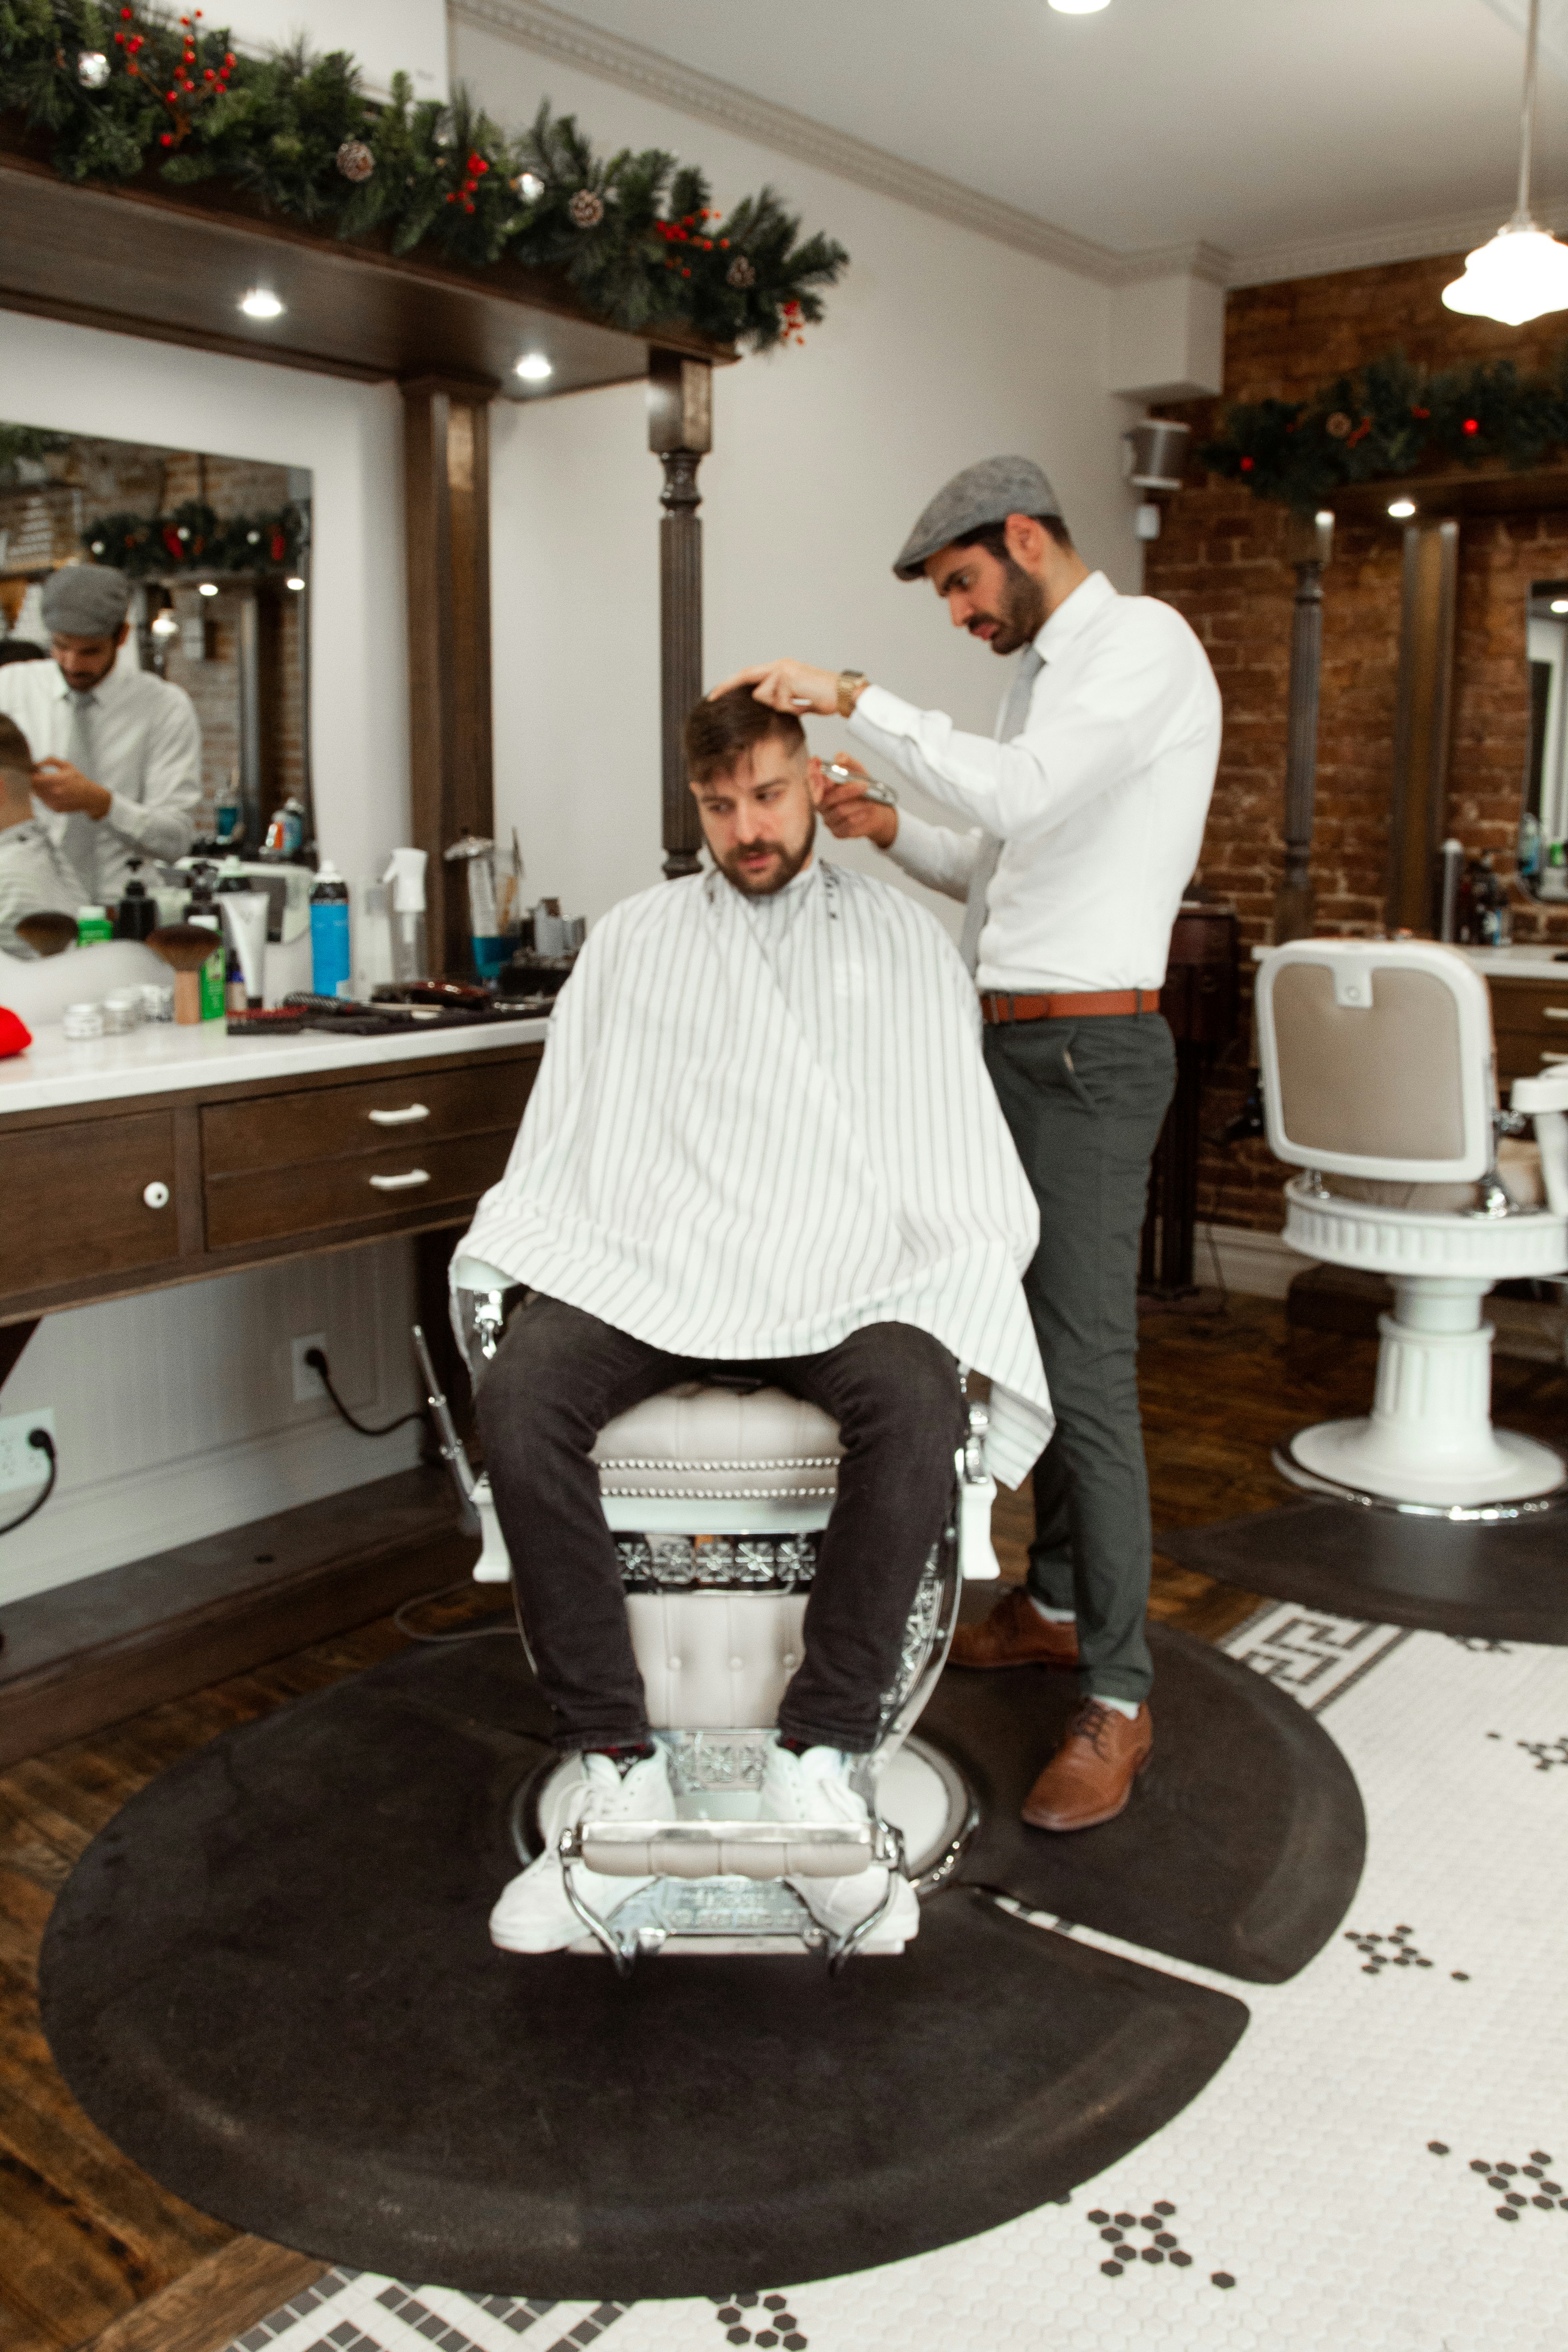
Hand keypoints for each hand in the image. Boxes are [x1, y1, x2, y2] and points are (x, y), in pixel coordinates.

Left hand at [32, 760, 111, 821]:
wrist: (90, 797)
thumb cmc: (78, 779)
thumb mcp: (67, 765)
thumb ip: (50, 760)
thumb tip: (36, 764)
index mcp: (57, 780)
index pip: (35, 779)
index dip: (34, 774)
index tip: (38, 772)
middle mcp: (55, 793)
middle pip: (34, 787)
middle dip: (36, 782)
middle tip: (42, 778)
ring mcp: (55, 802)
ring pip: (38, 795)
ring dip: (40, 789)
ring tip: (50, 786)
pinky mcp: (55, 809)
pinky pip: (44, 801)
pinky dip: (46, 797)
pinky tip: (55, 793)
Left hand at [708, 658, 841, 715]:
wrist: (844, 694)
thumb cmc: (824, 698)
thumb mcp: (796, 698)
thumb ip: (778, 697)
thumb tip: (762, 704)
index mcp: (781, 667)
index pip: (750, 674)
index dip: (732, 683)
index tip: (717, 693)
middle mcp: (779, 665)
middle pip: (747, 677)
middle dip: (727, 686)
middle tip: (712, 698)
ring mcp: (783, 670)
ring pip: (764, 696)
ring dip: (780, 707)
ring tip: (800, 704)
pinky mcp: (787, 678)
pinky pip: (778, 702)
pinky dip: (790, 708)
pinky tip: (804, 703)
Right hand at [810, 754, 897, 849]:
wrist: (877, 811)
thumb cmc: (864, 790)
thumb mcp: (858, 771)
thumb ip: (848, 762)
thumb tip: (839, 758)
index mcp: (822, 786)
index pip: (810, 779)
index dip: (812, 773)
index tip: (820, 765)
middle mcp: (821, 802)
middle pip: (825, 798)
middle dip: (846, 791)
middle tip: (863, 785)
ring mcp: (827, 818)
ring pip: (839, 811)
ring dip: (857, 804)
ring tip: (869, 800)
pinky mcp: (837, 831)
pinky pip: (846, 825)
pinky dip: (858, 817)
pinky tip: (865, 812)